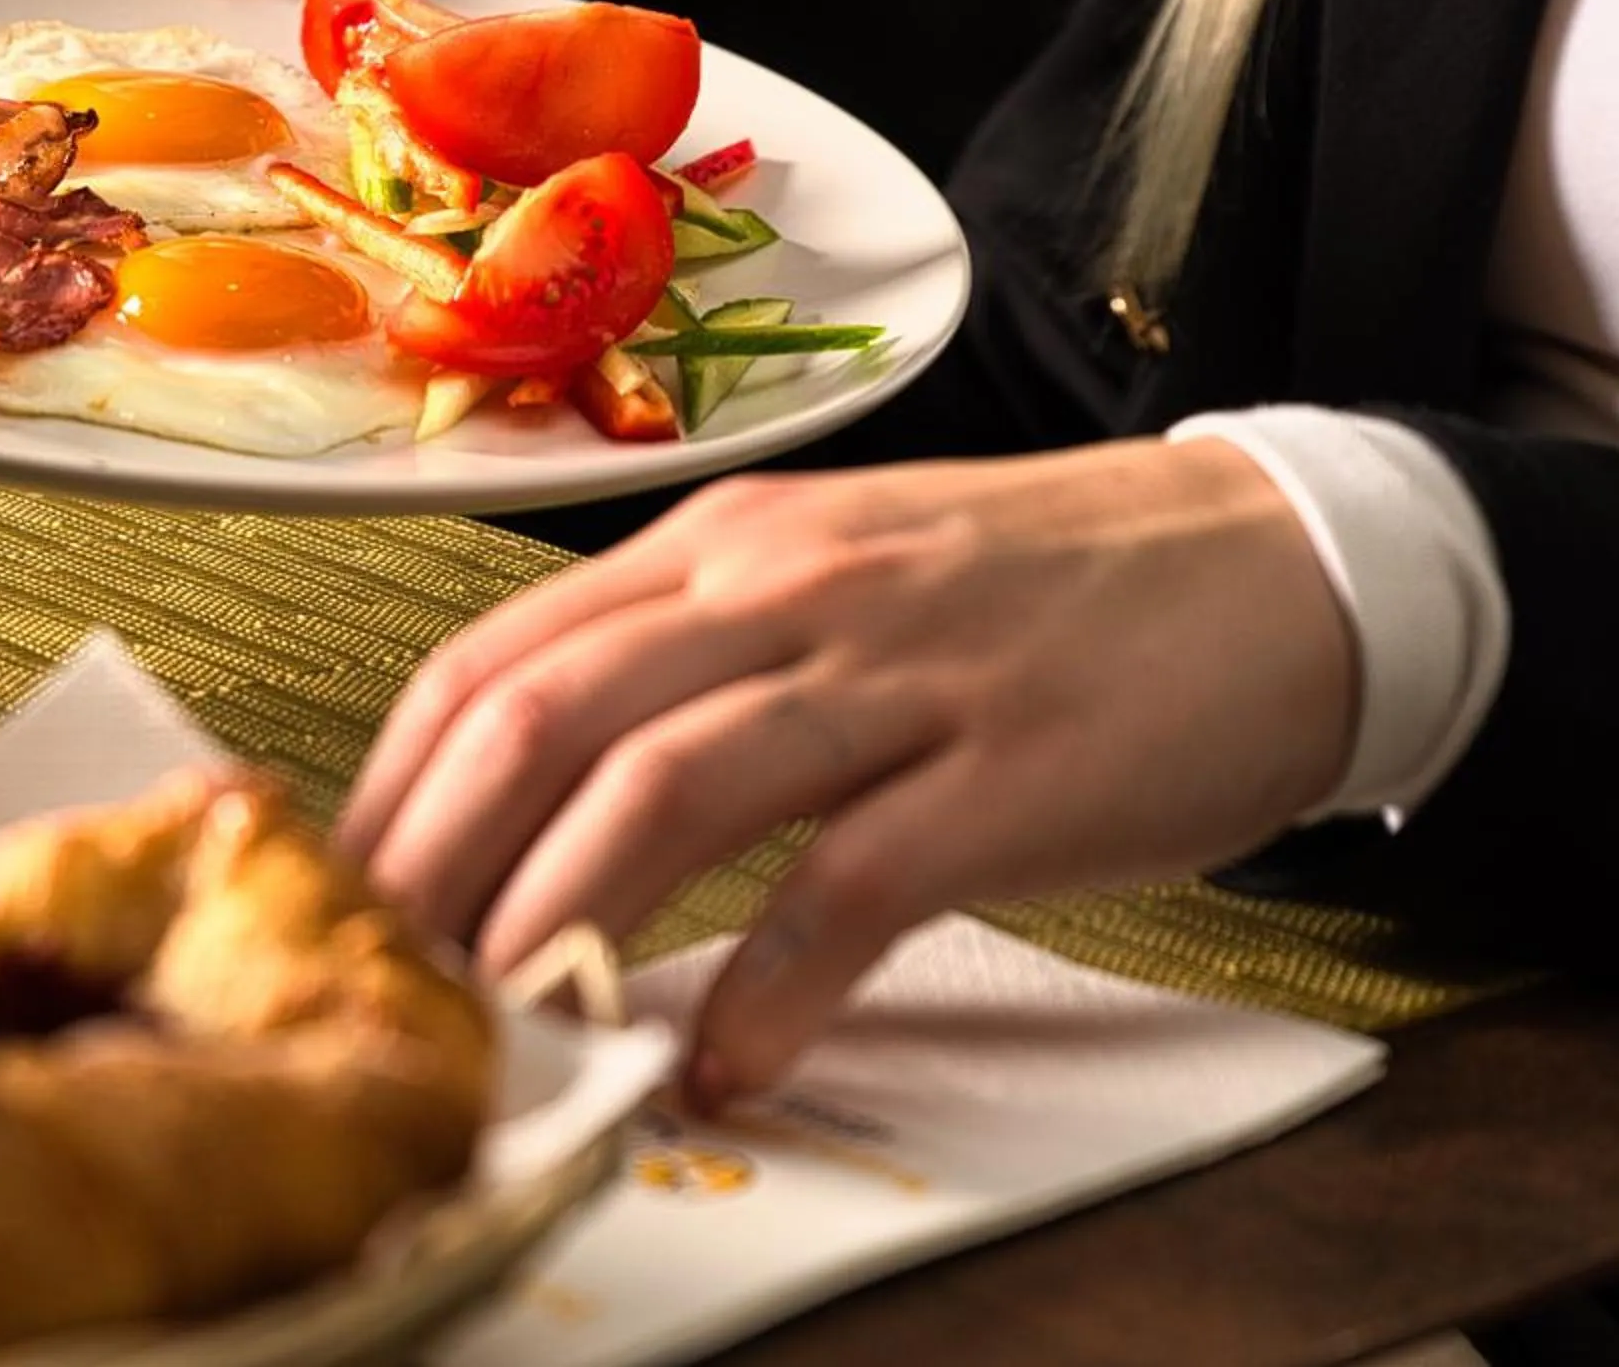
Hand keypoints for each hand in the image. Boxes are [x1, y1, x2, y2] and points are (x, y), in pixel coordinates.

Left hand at [338, 441, 1358, 1102]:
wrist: (1279, 564)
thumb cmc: (1027, 597)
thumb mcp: (830, 580)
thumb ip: (686, 662)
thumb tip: (528, 789)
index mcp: (720, 547)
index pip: (494, 658)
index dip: (394, 785)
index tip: (339, 893)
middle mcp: (781, 590)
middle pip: (542, 716)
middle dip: (432, 862)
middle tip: (379, 983)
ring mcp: (893, 674)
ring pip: (664, 784)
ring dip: (555, 918)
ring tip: (501, 1030)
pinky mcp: (1002, 773)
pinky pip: (847, 886)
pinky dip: (767, 988)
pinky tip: (717, 1070)